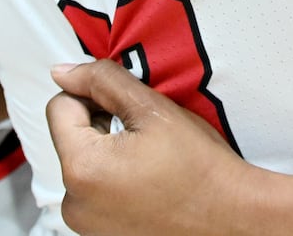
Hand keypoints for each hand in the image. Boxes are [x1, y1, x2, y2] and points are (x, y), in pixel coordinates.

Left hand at [47, 60, 246, 235]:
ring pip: (84, 161)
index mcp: (81, 169)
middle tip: (144, 133)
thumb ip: (101, 81)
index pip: (59, 107)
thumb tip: (63, 72)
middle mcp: (75, 204)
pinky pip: (95, 189)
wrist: (232, 217)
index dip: (92, 95)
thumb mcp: (151, 108)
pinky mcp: (101, 234)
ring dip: (109, 151)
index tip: (126, 104)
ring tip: (149, 158)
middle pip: (71, 136)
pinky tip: (147, 179)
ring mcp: (87, 224)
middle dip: (102, 125)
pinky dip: (114, 177)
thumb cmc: (199, 167)